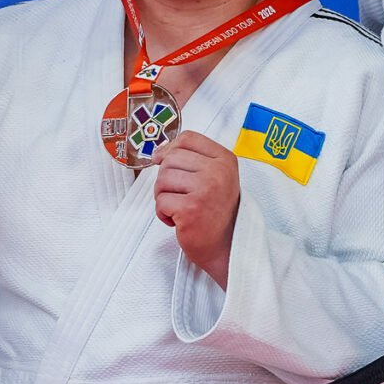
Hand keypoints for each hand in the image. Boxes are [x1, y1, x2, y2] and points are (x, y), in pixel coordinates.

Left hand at [153, 130, 240, 287]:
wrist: (226, 246)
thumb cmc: (216, 212)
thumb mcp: (214, 177)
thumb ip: (192, 160)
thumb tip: (158, 153)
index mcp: (225, 159)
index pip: (187, 138)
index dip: (170, 149)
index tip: (165, 162)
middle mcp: (218, 172)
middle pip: (170, 159)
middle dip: (166, 179)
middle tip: (178, 195)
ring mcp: (205, 189)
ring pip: (162, 179)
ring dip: (163, 196)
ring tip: (179, 207)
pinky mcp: (191, 209)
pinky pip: (160, 201)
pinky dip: (163, 213)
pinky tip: (178, 220)